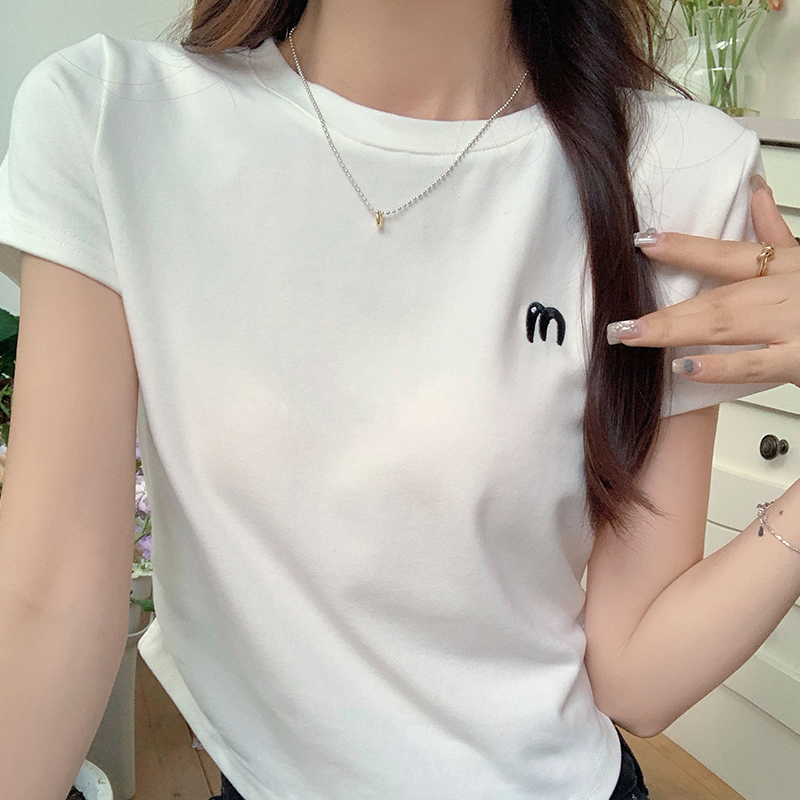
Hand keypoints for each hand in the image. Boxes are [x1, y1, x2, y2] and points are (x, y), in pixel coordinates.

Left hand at [607, 175, 799, 388]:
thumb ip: (778, 234)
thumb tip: (754, 191)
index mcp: (790, 268)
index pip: (728, 254)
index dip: (683, 247)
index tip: (641, 241)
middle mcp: (789, 292)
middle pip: (717, 299)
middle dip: (665, 312)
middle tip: (618, 324)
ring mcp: (795, 326)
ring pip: (727, 326)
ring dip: (676, 331)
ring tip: (632, 337)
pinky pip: (756, 365)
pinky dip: (720, 367)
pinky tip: (685, 367)